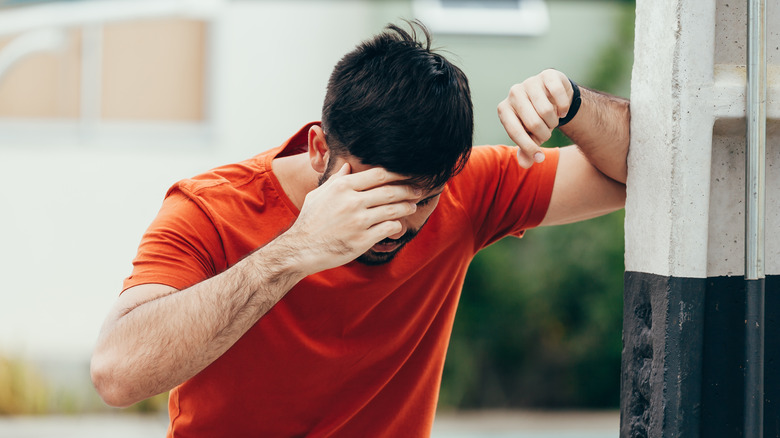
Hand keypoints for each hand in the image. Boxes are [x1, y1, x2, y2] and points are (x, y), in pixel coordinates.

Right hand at [281, 163, 419, 273]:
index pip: (377, 174)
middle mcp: (352, 201)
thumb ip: (336, 180)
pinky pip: (388, 228)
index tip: (406, 175)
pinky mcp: (362, 240)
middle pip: (389, 191)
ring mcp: (358, 221)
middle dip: (407, 190)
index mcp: (342, 187)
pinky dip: (397, 226)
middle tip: (417, 190)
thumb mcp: (319, 195)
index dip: (397, 174)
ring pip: (392, 210)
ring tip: (412, 206)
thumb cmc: (309, 221)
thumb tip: (347, 166)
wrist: (301, 249)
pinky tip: (399, 225)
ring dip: (406, 207)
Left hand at [497, 69, 573, 167]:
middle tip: (547, 132)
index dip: (529, 147)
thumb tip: (525, 164)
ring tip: (552, 121)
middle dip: (545, 134)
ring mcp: (530, 82)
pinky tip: (562, 110)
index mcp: (504, 109)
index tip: (539, 158)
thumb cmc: (536, 121)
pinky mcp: (547, 74)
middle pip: (534, 123)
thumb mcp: (530, 137)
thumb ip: (526, 151)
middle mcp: (513, 93)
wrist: (552, 99)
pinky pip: (558, 95)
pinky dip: (564, 108)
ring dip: (554, 122)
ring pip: (547, 111)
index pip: (515, 132)